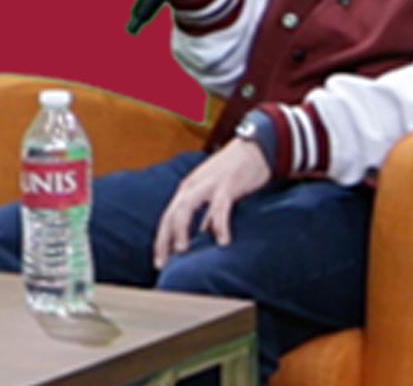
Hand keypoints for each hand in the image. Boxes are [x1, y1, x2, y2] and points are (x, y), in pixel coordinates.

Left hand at [152, 139, 270, 264]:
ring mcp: (208, 184)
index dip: (161, 240)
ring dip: (181, 228)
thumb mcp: (215, 195)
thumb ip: (208, 215)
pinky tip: (223, 241)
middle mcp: (192, 185)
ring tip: (182, 250)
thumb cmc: (233, 174)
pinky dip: (219, 224)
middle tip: (163, 262)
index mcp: (188, 189)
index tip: (159, 263)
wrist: (253, 148)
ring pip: (186, 206)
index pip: (168, 217)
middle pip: (171, 213)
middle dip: (164, 238)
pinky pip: (220, 206)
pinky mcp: (227, 184)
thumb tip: (203, 238)